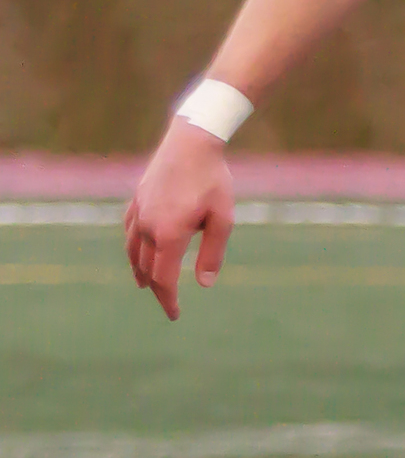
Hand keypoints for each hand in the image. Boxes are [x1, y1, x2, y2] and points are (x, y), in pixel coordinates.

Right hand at [123, 122, 236, 319]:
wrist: (191, 142)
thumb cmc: (213, 180)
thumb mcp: (223, 219)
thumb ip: (212, 253)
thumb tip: (204, 284)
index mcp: (168, 234)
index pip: (164, 279)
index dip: (169, 299)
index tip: (175, 315)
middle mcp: (147, 226)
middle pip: (148, 269)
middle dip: (158, 290)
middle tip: (169, 305)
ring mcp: (138, 212)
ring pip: (134, 251)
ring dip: (140, 271)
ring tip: (146, 285)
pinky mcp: (137, 200)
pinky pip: (130, 231)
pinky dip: (134, 247)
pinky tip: (139, 251)